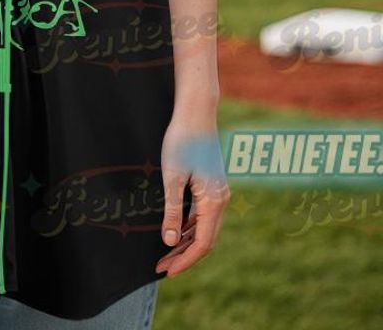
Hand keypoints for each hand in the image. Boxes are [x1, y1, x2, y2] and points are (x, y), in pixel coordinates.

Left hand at [155, 115, 229, 277]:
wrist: (196, 112)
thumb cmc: (182, 141)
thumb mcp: (172, 177)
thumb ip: (171, 211)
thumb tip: (168, 242)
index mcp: (213, 201)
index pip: (201, 244)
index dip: (184, 261)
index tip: (166, 271)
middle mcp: (221, 200)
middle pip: (205, 240)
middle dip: (184, 256)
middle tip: (161, 267)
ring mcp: (219, 192)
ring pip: (204, 228)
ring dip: (186, 243)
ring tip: (164, 253)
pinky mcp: (212, 185)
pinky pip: (203, 215)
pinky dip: (189, 227)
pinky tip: (174, 231)